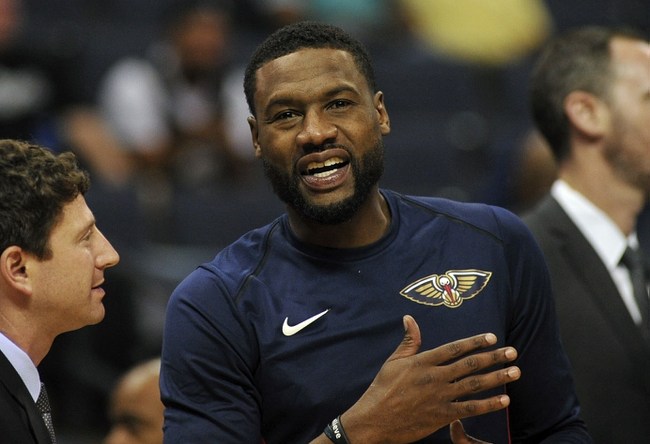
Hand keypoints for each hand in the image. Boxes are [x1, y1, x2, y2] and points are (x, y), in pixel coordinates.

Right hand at [339, 315, 519, 443]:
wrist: (375, 420)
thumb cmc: (382, 389)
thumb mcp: (393, 361)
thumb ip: (408, 341)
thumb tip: (409, 318)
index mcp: (423, 362)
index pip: (454, 349)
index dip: (474, 342)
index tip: (492, 337)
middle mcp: (435, 377)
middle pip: (470, 365)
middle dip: (494, 357)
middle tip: (513, 352)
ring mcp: (440, 397)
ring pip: (474, 385)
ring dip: (497, 377)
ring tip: (515, 371)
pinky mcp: (442, 416)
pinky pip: (470, 409)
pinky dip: (489, 404)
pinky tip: (504, 400)